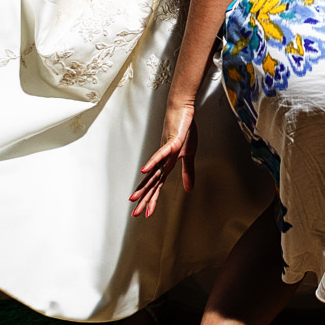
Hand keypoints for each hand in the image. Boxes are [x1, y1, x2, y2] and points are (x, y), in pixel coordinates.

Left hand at [130, 100, 196, 217]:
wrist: (183, 110)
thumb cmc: (185, 130)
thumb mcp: (190, 155)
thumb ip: (188, 173)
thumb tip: (189, 189)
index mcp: (168, 164)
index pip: (158, 185)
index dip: (152, 199)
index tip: (146, 213)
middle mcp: (163, 160)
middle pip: (152, 183)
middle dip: (144, 199)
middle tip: (135, 214)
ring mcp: (165, 151)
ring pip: (153, 172)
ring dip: (144, 186)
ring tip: (134, 198)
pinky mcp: (171, 142)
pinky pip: (161, 154)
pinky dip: (153, 162)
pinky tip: (144, 170)